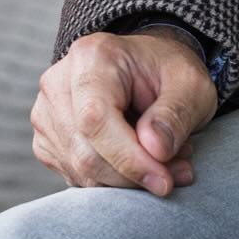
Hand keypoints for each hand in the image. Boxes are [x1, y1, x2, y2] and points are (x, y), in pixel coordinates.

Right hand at [31, 28, 217, 195]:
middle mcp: (58, 82)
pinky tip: (137, 159)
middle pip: (85, 153)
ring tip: (165, 160)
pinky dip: (111, 181)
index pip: (96, 120)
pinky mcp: (47, 139)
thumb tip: (155, 150)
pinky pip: (76, 176)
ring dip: (127, 180)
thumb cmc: (168, 74)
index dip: (130, 159)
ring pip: (80, 171)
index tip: (164, 181)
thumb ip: (175, 115)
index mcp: (91, 58)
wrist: (148, 71)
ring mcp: (47, 112)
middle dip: (134, 175)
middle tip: (178, 172)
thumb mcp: (191, 85)